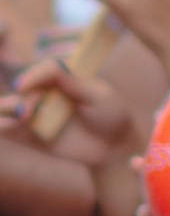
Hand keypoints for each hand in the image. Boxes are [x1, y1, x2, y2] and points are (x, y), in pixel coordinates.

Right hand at [4, 45, 143, 173]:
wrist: (114, 147)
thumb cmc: (111, 116)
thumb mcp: (99, 97)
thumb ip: (75, 85)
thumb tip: (54, 68)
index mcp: (65, 80)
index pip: (44, 72)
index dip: (32, 76)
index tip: (22, 85)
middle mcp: (48, 96)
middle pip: (27, 91)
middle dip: (23, 100)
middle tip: (25, 114)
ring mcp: (40, 116)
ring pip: (14, 109)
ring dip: (5, 111)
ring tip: (6, 119)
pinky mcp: (35, 137)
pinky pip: (14, 132)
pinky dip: (4, 129)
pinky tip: (1, 127)